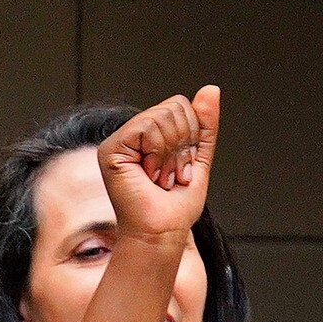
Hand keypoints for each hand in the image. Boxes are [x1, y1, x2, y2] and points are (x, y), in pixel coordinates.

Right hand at [97, 86, 220, 243]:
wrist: (161, 232)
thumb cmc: (174, 207)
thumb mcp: (198, 158)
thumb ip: (204, 125)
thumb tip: (211, 89)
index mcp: (150, 136)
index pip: (179, 106)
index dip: (191, 135)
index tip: (182, 167)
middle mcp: (132, 135)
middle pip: (173, 106)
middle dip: (182, 144)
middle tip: (171, 174)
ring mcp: (119, 141)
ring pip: (162, 115)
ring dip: (171, 153)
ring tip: (161, 177)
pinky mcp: (111, 149)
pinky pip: (147, 127)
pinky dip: (158, 153)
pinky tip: (149, 173)